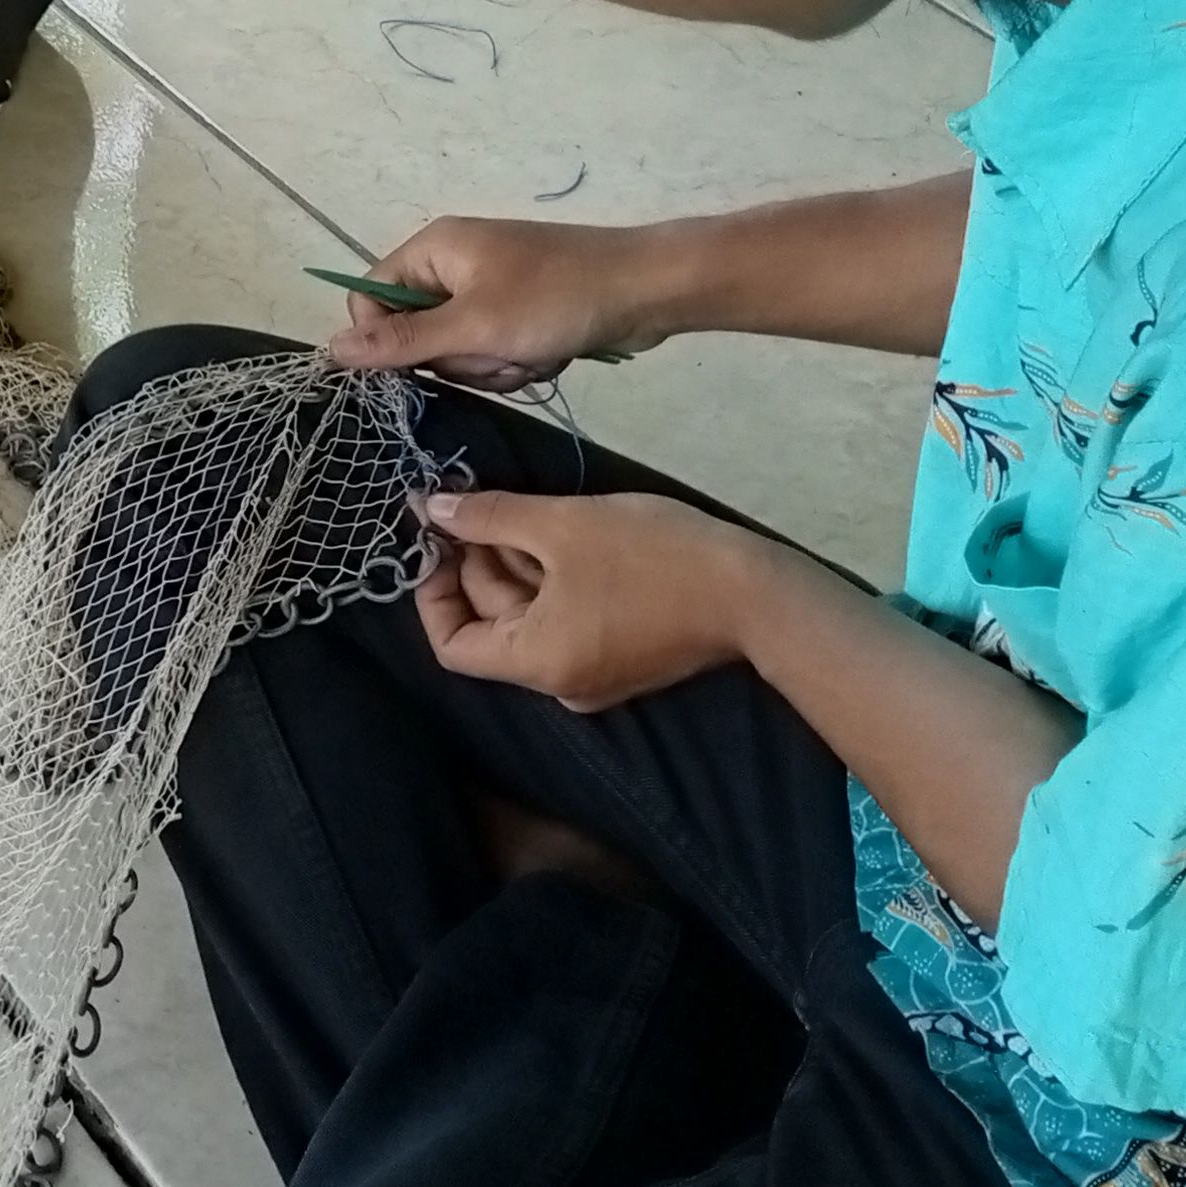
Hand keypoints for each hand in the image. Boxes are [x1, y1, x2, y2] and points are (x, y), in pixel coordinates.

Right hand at [324, 217, 681, 389]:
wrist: (646, 290)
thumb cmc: (555, 297)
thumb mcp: (474, 325)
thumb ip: (401, 340)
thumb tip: (332, 350)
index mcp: (433, 249)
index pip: (371, 299)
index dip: (386, 340)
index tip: (418, 368)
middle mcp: (452, 265)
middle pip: (415, 332)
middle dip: (456, 357)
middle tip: (495, 351)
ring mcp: (487, 289)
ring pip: (456, 351)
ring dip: (490, 365)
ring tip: (528, 352)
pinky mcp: (517, 311)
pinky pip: (491, 351)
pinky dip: (515, 362)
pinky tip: (546, 354)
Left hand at [414, 489, 786, 712]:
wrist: (759, 591)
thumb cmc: (653, 557)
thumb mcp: (562, 524)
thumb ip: (488, 516)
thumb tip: (427, 509)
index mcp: (537, 664)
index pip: (452, 645)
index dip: (434, 590)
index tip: (438, 536)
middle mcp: (559, 683)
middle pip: (493, 623)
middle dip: (479, 561)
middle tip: (481, 503)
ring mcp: (595, 674)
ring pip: (531, 614)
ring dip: (517, 562)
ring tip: (523, 507)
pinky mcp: (625, 655)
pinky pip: (566, 617)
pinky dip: (553, 577)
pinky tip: (562, 530)